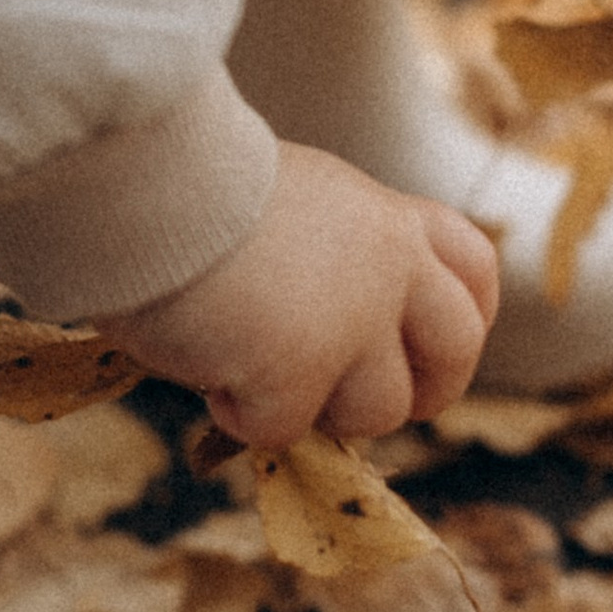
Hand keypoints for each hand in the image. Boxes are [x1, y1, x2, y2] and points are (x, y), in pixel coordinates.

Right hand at [103, 143, 498, 447]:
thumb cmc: (184, 184)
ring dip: (315, 409)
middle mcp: (389, 266)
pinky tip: (201, 361)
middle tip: (360, 407)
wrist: (140, 182)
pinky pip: (281, 429)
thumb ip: (330, 256)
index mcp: (384, 216)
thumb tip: (321, 333)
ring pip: (378, 411)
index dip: (467, 317)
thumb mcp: (289, 202)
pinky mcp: (300, 370)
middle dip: (425, 393)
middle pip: (457, 349)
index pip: (472, 267)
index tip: (433, 350)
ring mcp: (353, 322)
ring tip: (247, 366)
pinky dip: (236, 411)